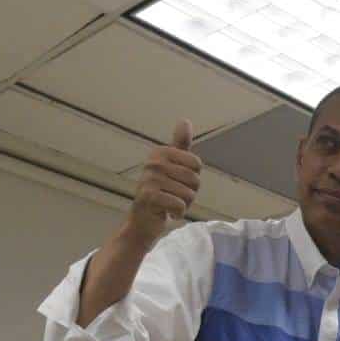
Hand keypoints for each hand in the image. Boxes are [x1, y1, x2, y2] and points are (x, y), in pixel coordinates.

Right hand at [127, 119, 201, 242]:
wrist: (143, 220)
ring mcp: (149, 179)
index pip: (196, 164)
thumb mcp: (172, 166)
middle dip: (190, 193)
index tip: (178, 182)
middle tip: (174, 196)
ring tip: (169, 204)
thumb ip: (180, 145)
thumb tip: (185, 120)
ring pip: (189, 194)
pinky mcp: (149, 197)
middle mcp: (153, 162)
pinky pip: (180, 205)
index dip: (193, 178)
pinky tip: (166, 212)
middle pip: (194, 179)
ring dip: (184, 204)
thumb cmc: (162, 192)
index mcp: (161, 152)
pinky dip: (178, 213)